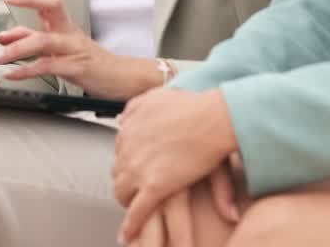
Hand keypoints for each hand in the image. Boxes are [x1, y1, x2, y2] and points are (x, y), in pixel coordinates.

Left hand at [0, 0, 160, 98]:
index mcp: (62, 22)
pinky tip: (10, 74)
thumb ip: (30, 39)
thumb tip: (3, 36)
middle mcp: (67, 29)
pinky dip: (26, 70)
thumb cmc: (87, 61)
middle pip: (51, 3)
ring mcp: (72, 47)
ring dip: (15, 48)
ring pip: (43, 40)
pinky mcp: (75, 67)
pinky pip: (47, 66)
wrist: (120, 78)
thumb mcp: (56, 47)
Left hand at [113, 88, 237, 242]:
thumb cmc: (193, 104)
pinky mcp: (154, 186)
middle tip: (133, 189)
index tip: (133, 166)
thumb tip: (119, 121)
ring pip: (122, 192)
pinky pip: (136, 211)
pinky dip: (130, 225)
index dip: (128, 160)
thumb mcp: (156, 97)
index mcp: (129, 128)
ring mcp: (139, 169)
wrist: (213, 117)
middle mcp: (128, 149)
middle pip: (117, 172)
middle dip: (125, 181)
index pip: (120, 150)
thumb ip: (135, 108)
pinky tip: (127, 236)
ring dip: (126, 201)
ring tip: (133, 210)